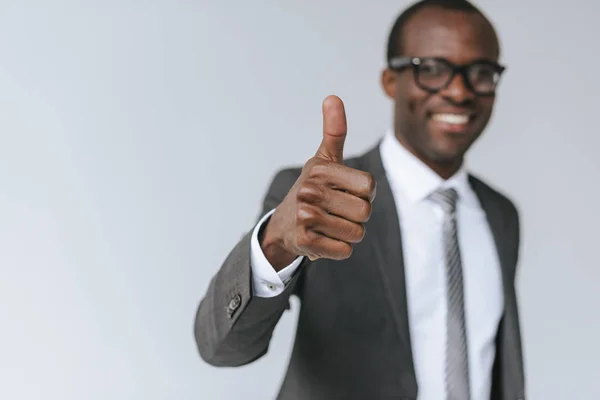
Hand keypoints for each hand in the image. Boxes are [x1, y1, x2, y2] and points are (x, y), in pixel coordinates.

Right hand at [260, 95, 376, 269]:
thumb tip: (332, 97)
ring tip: (329, 225)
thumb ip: (334, 131)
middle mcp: (310, 191)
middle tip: (336, 212)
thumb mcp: (323, 160)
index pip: (368, 187)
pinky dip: (338, 248)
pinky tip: (323, 239)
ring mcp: (305, 217)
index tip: (347, 193)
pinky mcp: (305, 242)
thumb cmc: (312, 190)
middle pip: (365, 212)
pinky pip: (344, 250)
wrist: (283, 226)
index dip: (364, 194)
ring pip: (356, 233)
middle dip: (356, 216)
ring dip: (348, 233)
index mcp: (320, 169)